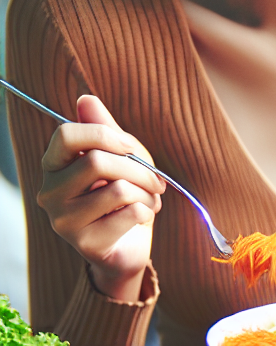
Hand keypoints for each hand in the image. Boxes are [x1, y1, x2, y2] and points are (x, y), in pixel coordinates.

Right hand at [37, 95, 164, 301]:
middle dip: (139, 169)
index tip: (131, 147)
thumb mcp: (119, 157)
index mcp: (53, 165)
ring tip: (150, 200)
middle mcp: (49, 192)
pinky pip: (130, 213)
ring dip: (147, 193)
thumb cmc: (123, 197)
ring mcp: (63, 220)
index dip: (106, 134)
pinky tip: (142, 217)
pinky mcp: (85, 243)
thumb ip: (104, 129)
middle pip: (97, 161)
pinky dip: (147, 211)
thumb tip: (86, 99)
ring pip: (118, 189)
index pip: (66, 134)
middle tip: (156, 182)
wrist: (129, 246)